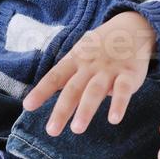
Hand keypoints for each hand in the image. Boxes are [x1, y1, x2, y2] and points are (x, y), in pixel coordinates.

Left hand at [21, 11, 155, 135]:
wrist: (132, 28)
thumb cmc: (100, 48)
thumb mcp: (81, 54)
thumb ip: (68, 75)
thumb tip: (49, 93)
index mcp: (75, 60)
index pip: (55, 76)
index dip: (41, 91)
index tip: (27, 106)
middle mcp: (90, 66)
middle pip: (73, 89)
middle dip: (62, 110)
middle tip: (51, 131)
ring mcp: (109, 70)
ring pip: (95, 91)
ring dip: (86, 110)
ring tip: (77, 129)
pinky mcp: (129, 74)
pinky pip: (123, 90)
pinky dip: (119, 104)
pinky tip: (114, 119)